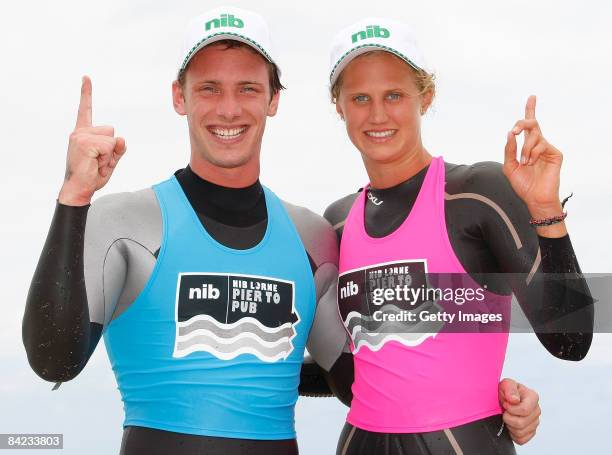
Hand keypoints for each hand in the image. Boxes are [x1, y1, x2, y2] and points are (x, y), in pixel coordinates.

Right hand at [58, 76, 125, 205]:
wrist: (79, 189)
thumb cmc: (92, 175)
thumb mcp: (110, 161)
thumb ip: (118, 149)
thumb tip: (122, 138)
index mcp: (83, 133)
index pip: (86, 110)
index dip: (86, 93)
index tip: (86, 77)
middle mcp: (80, 132)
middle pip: (112, 130)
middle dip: (111, 148)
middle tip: (98, 161)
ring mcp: (81, 136)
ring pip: (112, 139)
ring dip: (109, 154)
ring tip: (96, 163)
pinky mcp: (84, 142)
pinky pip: (110, 146)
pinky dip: (108, 158)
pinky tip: (95, 164)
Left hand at [498, 378, 540, 444]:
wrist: (503, 398)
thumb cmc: (505, 391)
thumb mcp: (505, 384)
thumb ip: (510, 389)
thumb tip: (514, 400)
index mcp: (533, 397)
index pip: (525, 410)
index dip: (511, 409)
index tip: (505, 403)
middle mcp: (536, 410)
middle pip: (521, 423)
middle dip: (508, 418)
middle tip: (505, 411)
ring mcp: (535, 422)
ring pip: (520, 432)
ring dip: (509, 425)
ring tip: (507, 417)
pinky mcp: (531, 432)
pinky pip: (521, 440)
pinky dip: (512, 434)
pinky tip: (510, 424)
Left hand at [503, 96, 562, 216]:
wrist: (535, 198)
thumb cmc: (523, 184)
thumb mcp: (509, 166)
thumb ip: (509, 150)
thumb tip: (510, 133)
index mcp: (527, 146)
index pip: (529, 125)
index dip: (530, 110)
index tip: (532, 97)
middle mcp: (538, 144)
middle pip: (532, 124)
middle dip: (522, 123)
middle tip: (515, 130)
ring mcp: (547, 148)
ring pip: (534, 136)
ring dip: (525, 149)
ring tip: (525, 163)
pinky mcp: (555, 153)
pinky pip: (541, 145)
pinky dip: (533, 154)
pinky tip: (532, 163)